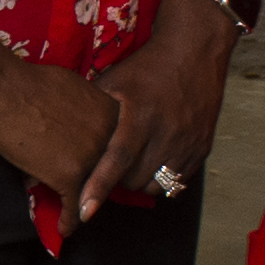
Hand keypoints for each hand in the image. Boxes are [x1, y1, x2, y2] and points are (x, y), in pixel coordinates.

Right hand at [0, 61, 115, 208]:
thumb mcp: (74, 87)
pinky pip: (73, 207)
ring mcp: (91, 159)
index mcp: (113, 114)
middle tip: (89, 191)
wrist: (3, 90)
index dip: (106, 159)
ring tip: (80, 214)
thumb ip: (88, 107)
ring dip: (84, 203)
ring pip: (92, 190)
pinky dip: (69, 221)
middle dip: (98, 181)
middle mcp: (109, 139)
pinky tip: (65, 228)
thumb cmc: (29, 81)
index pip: (118, 147)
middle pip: (108, 170)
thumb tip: (83, 116)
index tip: (99, 169)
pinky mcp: (70, 177)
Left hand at [72, 0, 235, 223]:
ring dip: (140, 181)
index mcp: (140, 116)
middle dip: (117, 181)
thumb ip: (92, 110)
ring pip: (157, 185)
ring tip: (132, 165)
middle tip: (108, 167)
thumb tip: (61, 134)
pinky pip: (179, 181)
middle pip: (134, 180)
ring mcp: (188, 143)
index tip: (84, 212)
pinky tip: (153, 162)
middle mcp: (167, 133)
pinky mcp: (203, 148)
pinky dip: (163, 178)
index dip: (98, 187)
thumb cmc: (147, 67)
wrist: (194, 52)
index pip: (116, 160)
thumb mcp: (114, 81)